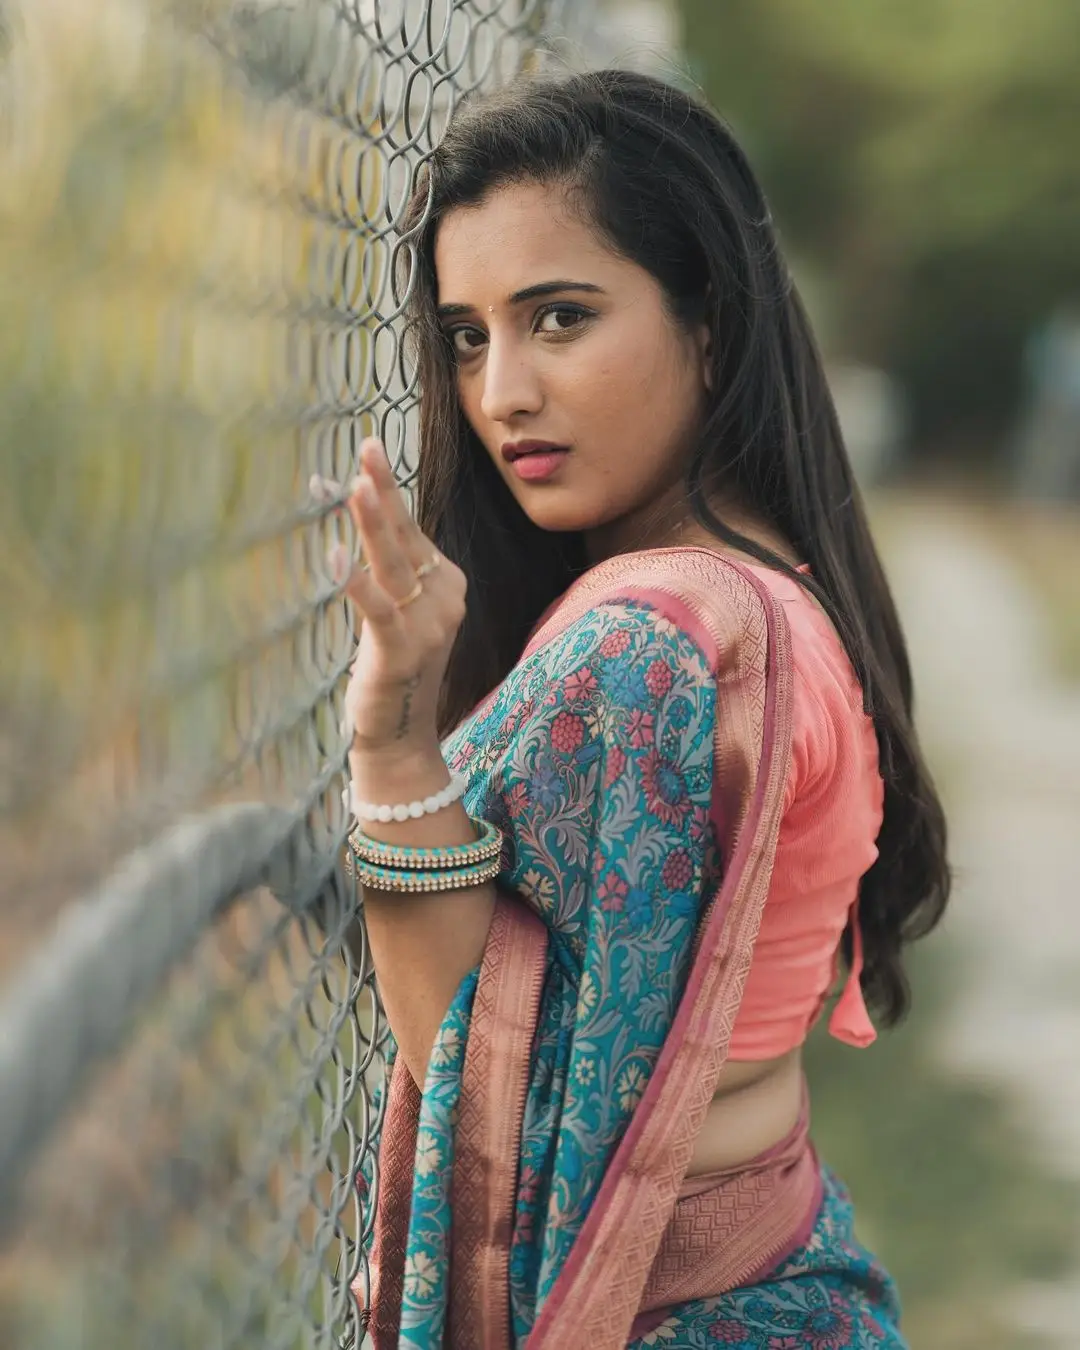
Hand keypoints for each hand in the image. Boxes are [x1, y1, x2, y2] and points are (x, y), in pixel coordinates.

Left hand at [313, 437, 466, 761]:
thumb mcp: (399, 613)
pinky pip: (377, 609)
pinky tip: (335, 555)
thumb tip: (358, 523)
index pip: (414, 530)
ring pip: (395, 565)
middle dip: (386, 489)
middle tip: (367, 447)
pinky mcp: (401, 652)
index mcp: (447, 587)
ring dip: (374, 524)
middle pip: (409, 536)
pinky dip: (355, 581)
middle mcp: (445, 601)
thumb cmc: (394, 669)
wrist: (401, 735)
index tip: (367, 451)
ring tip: (354, 486)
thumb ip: (389, 574)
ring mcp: (427, 628)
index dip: (387, 492)